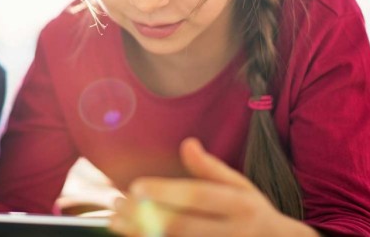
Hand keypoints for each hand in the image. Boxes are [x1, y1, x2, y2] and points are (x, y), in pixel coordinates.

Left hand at [109, 138, 318, 236]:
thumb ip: (211, 168)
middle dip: (144, 215)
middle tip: (117, 203)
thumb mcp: (242, 187)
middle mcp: (231, 232)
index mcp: (240, 204)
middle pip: (181, 225)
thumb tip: (187, 143)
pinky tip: (133, 233)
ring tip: (116, 219)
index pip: (198, 196)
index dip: (166, 192)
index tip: (135, 185)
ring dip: (141, 232)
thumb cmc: (253, 213)